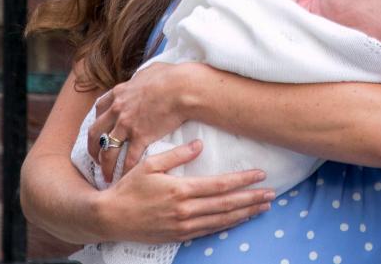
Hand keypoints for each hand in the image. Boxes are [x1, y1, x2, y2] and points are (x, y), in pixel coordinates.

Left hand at [88, 62, 192, 180]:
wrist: (183, 87)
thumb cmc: (172, 76)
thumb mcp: (150, 70)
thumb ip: (141, 76)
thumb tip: (143, 77)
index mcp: (120, 93)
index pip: (100, 109)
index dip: (97, 120)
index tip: (100, 129)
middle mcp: (118, 110)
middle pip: (95, 131)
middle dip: (92, 147)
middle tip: (94, 156)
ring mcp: (127, 125)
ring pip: (107, 149)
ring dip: (104, 164)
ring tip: (105, 175)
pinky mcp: (140, 137)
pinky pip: (129, 158)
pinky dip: (125, 170)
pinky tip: (125, 178)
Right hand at [96, 140, 274, 242]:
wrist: (108, 218)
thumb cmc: (129, 187)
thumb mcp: (151, 164)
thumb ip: (178, 154)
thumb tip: (200, 144)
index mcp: (180, 189)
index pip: (220, 185)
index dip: (243, 180)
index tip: (261, 175)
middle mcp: (185, 210)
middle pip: (227, 205)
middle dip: (252, 199)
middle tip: (272, 194)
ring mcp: (182, 226)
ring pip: (221, 220)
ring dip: (245, 213)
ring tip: (263, 207)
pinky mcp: (178, 236)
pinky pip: (209, 231)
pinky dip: (227, 225)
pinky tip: (239, 219)